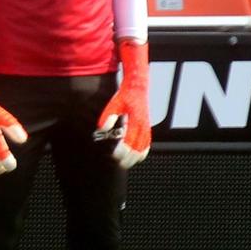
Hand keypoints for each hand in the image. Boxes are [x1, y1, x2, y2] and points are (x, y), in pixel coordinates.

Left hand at [97, 41, 151, 167]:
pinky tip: (137, 157)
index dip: (123, 150)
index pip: (131, 140)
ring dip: (136, 157)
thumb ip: (108, 116)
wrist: (138, 85)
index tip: (115, 155)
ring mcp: (147, 126)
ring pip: (145, 147)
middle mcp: (143, 124)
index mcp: (136, 119)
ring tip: (126, 163)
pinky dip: (143, 152)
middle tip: (119, 163)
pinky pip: (148, 143)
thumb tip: (102, 129)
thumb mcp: (114, 103)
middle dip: (129, 158)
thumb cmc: (126, 94)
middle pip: (139, 147)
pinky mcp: (147, 126)